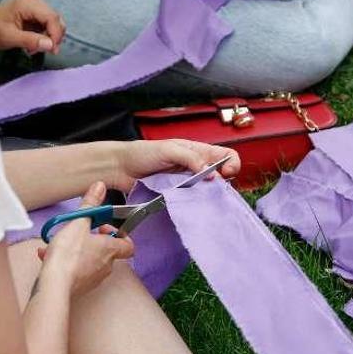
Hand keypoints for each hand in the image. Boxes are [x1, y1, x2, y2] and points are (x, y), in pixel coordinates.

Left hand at [0, 0, 65, 53]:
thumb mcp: (9, 37)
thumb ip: (30, 41)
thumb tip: (50, 45)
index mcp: (28, 3)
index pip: (52, 18)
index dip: (56, 35)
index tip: (53, 50)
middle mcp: (35, 1)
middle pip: (56, 20)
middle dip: (52, 38)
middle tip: (40, 51)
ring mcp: (37, 5)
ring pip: (54, 23)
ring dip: (48, 38)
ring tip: (33, 47)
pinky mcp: (37, 12)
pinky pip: (48, 25)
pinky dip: (44, 36)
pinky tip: (33, 42)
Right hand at [38, 182, 134, 296]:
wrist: (54, 285)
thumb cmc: (69, 255)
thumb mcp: (78, 222)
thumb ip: (90, 204)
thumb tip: (100, 186)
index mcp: (110, 249)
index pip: (128, 244)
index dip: (120, 234)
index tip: (105, 226)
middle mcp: (105, 266)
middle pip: (108, 250)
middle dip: (95, 239)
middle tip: (82, 231)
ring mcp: (93, 278)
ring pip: (90, 260)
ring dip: (78, 250)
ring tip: (61, 243)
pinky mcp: (79, 287)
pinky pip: (76, 270)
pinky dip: (66, 262)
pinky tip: (48, 255)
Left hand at [110, 140, 240, 192]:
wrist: (121, 168)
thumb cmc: (143, 153)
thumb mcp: (169, 149)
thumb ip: (191, 158)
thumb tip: (212, 174)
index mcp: (198, 151)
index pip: (226, 155)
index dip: (231, 164)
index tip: (226, 173)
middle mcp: (196, 167)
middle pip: (221, 177)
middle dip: (221, 184)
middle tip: (211, 188)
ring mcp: (187, 183)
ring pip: (208, 192)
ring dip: (207, 195)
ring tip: (198, 196)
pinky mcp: (177, 196)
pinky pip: (192, 202)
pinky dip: (193, 204)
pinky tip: (188, 204)